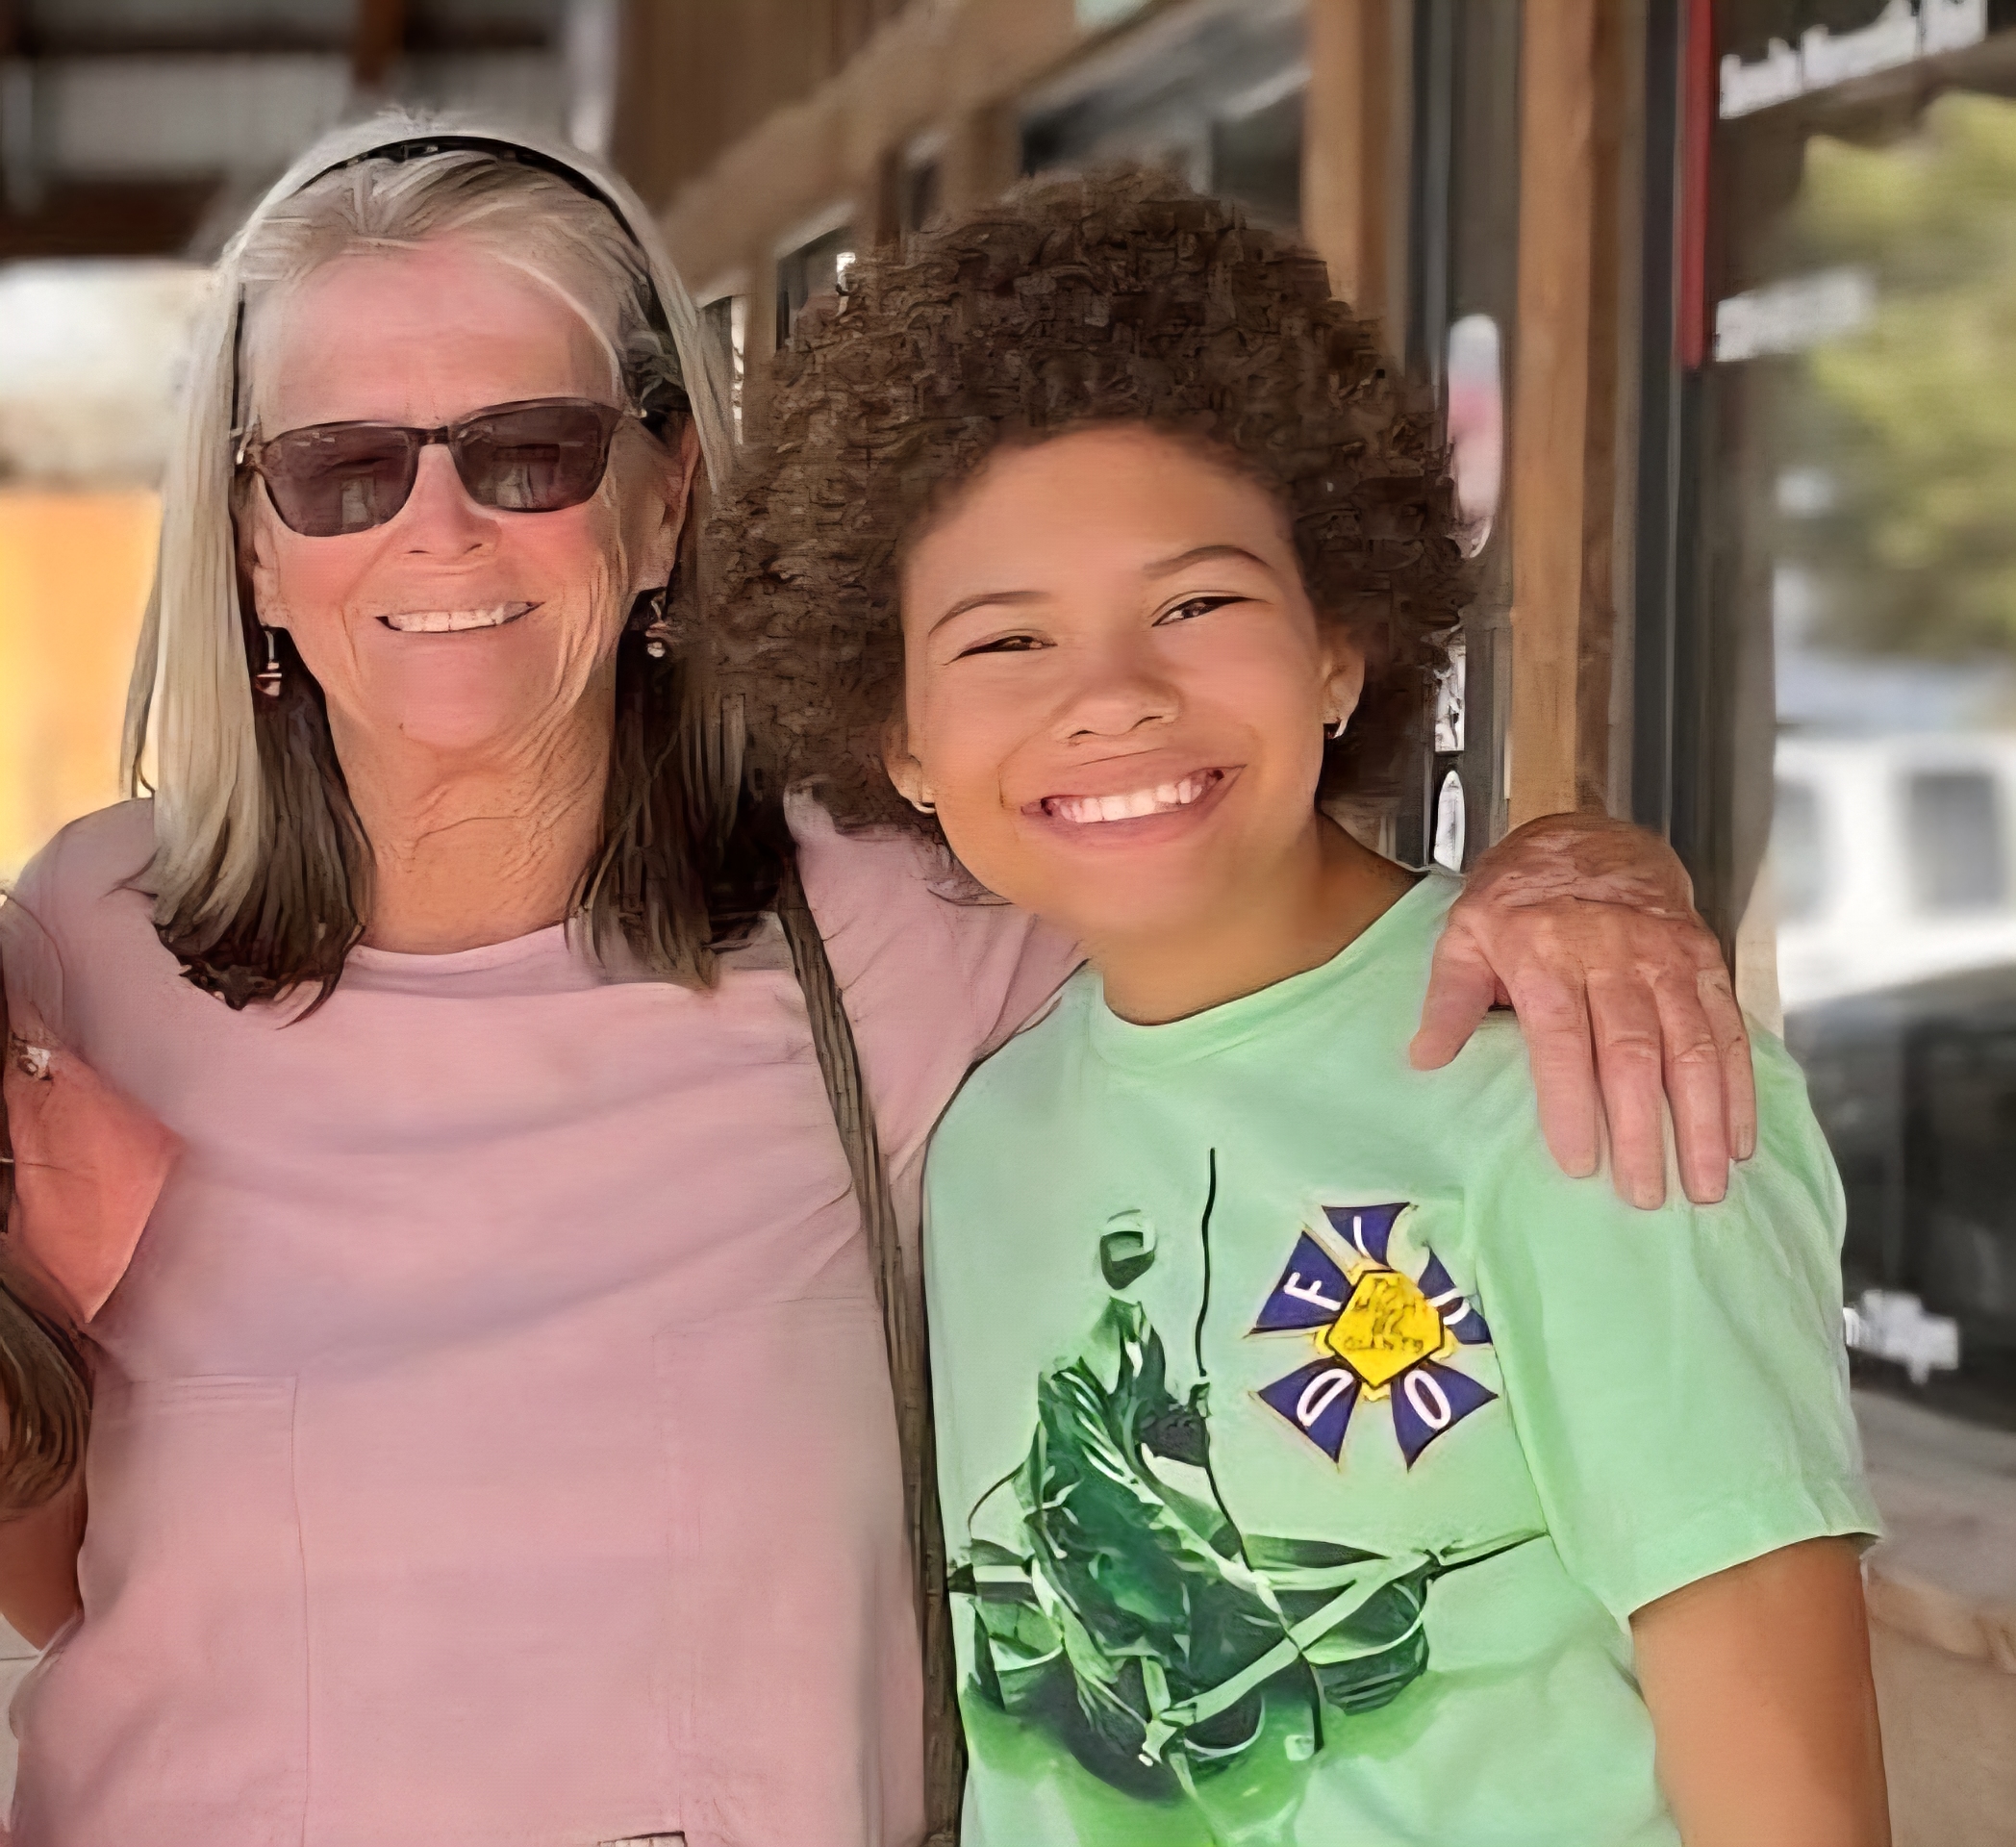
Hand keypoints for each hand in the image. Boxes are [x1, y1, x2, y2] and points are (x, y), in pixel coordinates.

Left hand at [1410, 811, 1754, 1207]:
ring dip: (1702, 1120)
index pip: (1560, 1040)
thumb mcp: (1465, 933)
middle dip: (1642, 1130)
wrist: (1590, 833)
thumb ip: (1449, 998)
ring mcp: (1665, 957)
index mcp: (1545, 953)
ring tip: (1704, 1185)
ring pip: (1691, 1046)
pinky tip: (1738, 1139)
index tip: (1578, 1164)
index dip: (1571, 1104)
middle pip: (1632, 1053)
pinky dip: (1738, 1087)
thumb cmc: (1519, 897)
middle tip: (1645, 1195)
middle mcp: (1611, 956)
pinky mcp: (1703, 958)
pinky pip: (1727, 1027)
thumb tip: (1425, 1059)